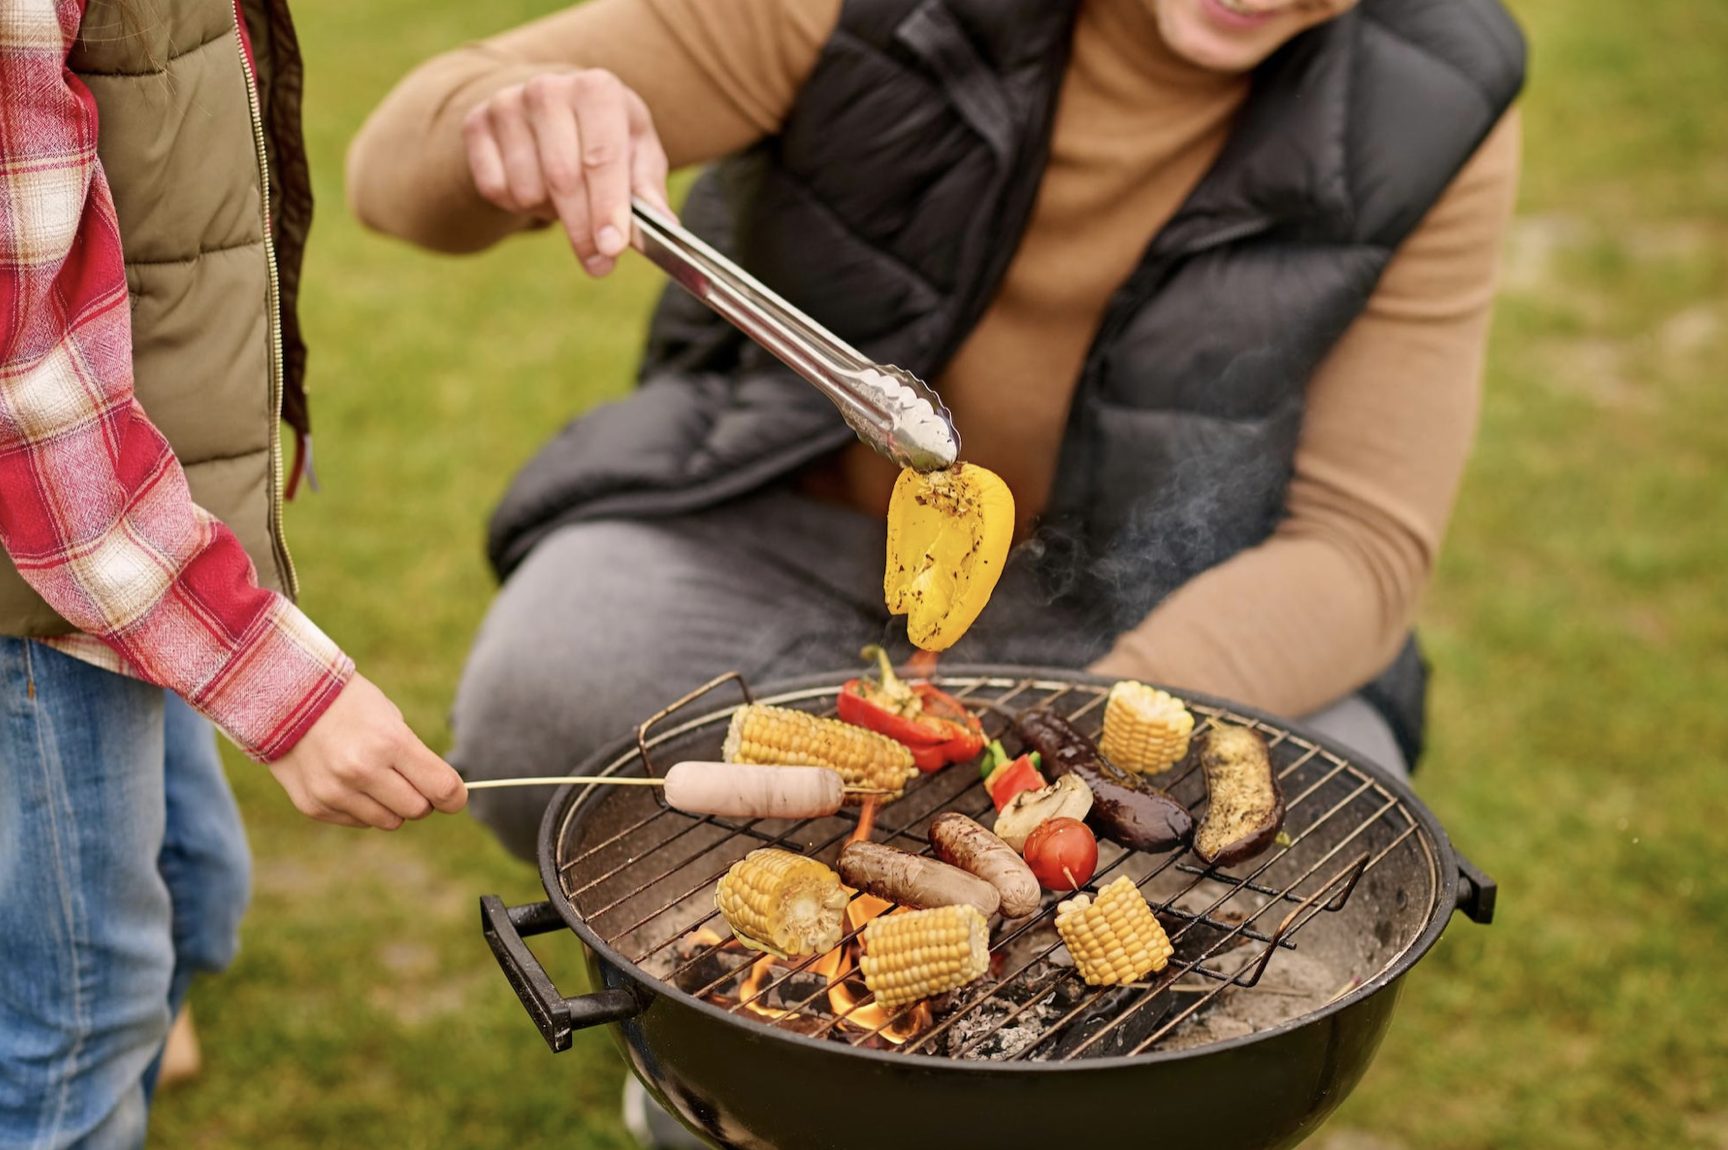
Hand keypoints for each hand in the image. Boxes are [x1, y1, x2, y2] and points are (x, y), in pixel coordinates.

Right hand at [269, 674, 467, 829]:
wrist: (284, 698)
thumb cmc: (350, 704)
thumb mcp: (390, 719)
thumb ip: (415, 758)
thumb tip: (443, 796)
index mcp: (389, 742)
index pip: (441, 788)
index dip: (455, 796)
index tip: (455, 795)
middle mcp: (362, 771)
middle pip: (418, 810)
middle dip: (422, 799)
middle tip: (410, 780)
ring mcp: (335, 792)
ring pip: (389, 821)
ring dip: (392, 806)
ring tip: (376, 778)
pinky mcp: (315, 806)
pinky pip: (358, 822)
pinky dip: (362, 807)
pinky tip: (348, 780)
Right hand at [462, 68, 670, 276]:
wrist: (553, 105)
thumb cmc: (607, 136)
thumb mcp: (638, 153)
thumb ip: (648, 190)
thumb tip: (662, 224)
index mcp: (597, 89)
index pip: (601, 158)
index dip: (607, 208)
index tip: (612, 248)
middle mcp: (548, 89)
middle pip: (563, 179)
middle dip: (583, 230)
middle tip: (599, 265)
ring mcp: (506, 104)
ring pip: (528, 190)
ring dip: (551, 214)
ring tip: (567, 200)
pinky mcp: (475, 125)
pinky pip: (496, 190)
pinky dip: (519, 206)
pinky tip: (536, 188)